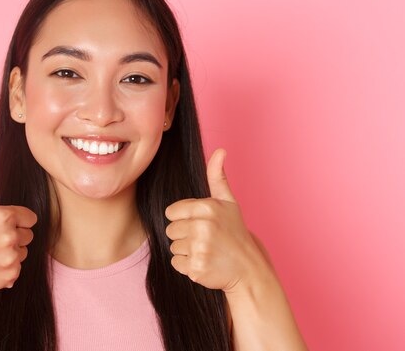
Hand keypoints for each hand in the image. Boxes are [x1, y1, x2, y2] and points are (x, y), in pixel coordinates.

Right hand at [0, 150, 37, 298]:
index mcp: (4, 215)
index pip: (29, 218)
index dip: (14, 221)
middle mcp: (10, 236)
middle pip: (28, 235)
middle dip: (14, 237)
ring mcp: (11, 257)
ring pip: (24, 251)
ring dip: (11, 253)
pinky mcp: (12, 275)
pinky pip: (19, 268)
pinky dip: (8, 269)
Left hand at [165, 148, 266, 292]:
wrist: (249, 269)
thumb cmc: (235, 233)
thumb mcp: (228, 202)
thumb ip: (217, 177)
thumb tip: (220, 150)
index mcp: (207, 208)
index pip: (171, 212)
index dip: (183, 219)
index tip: (201, 224)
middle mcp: (203, 227)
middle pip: (170, 230)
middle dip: (185, 236)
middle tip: (206, 240)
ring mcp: (200, 249)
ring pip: (173, 247)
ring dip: (187, 251)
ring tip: (207, 251)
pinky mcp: (197, 268)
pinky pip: (177, 264)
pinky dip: (188, 267)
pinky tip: (205, 263)